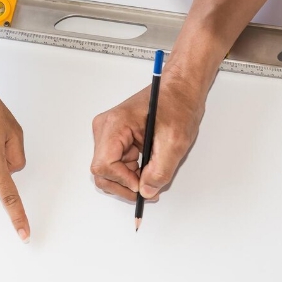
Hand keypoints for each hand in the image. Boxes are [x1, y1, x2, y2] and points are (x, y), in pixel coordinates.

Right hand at [90, 65, 207, 200]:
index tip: (143, 186)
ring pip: (108, 171)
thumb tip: (147, 191)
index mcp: (116, 124)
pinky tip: (147, 169)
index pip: (104, 164)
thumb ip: (160, 170)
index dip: (123, 180)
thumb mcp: (175, 141)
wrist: (179, 90)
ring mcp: (108, 134)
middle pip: (102, 170)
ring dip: (128, 180)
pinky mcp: (115, 139)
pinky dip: (130, 173)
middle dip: (124, 184)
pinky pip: (116, 165)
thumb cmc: (177, 105)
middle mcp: (106, 128)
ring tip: (150, 177)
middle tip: (148, 190)